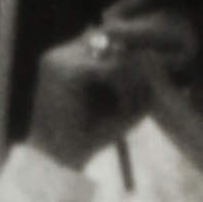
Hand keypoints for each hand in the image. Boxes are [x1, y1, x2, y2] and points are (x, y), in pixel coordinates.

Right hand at [34, 0, 195, 168]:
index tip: (137, 91)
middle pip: (115, 42)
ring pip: (118, 54)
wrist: (56, 161)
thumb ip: (132, 75)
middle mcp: (58, 54)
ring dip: (134, 80)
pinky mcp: (67, 71)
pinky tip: (123, 109)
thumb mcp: (117, 99)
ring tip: (131, 107)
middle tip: (138, 100)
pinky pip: (113, 68)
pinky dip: (126, 89)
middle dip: (134, 69)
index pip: (108, 40)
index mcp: (65, 58)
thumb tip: (147, 56)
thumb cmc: (87, 134)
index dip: (130, 60)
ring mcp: (59, 59)